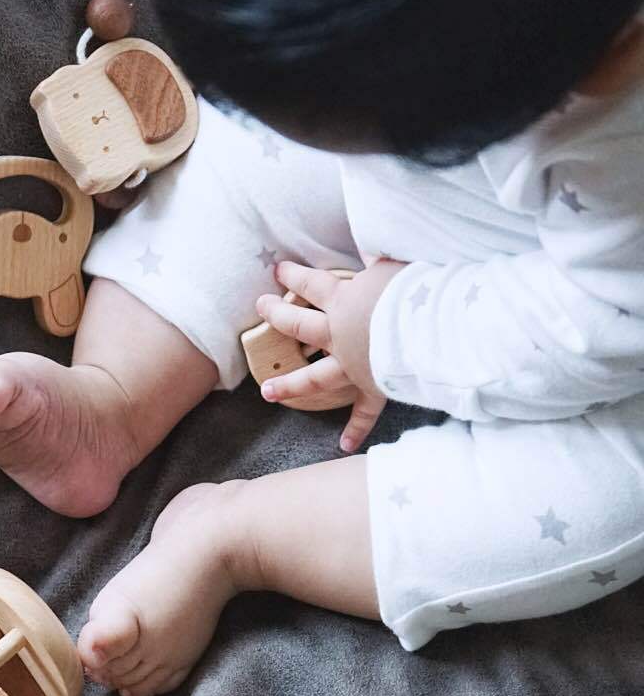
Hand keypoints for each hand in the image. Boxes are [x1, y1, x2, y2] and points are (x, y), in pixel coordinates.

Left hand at [255, 258, 404, 451]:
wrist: (434, 325)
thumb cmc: (416, 288)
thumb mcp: (394, 263)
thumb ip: (379, 260)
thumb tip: (374, 250)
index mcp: (344, 300)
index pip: (311, 284)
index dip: (294, 276)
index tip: (279, 271)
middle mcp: (340, 333)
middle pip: (299, 324)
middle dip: (277, 315)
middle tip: (260, 306)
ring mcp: (353, 364)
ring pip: (314, 377)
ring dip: (290, 384)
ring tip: (267, 391)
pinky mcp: (374, 385)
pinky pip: (364, 411)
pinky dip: (356, 428)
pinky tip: (344, 445)